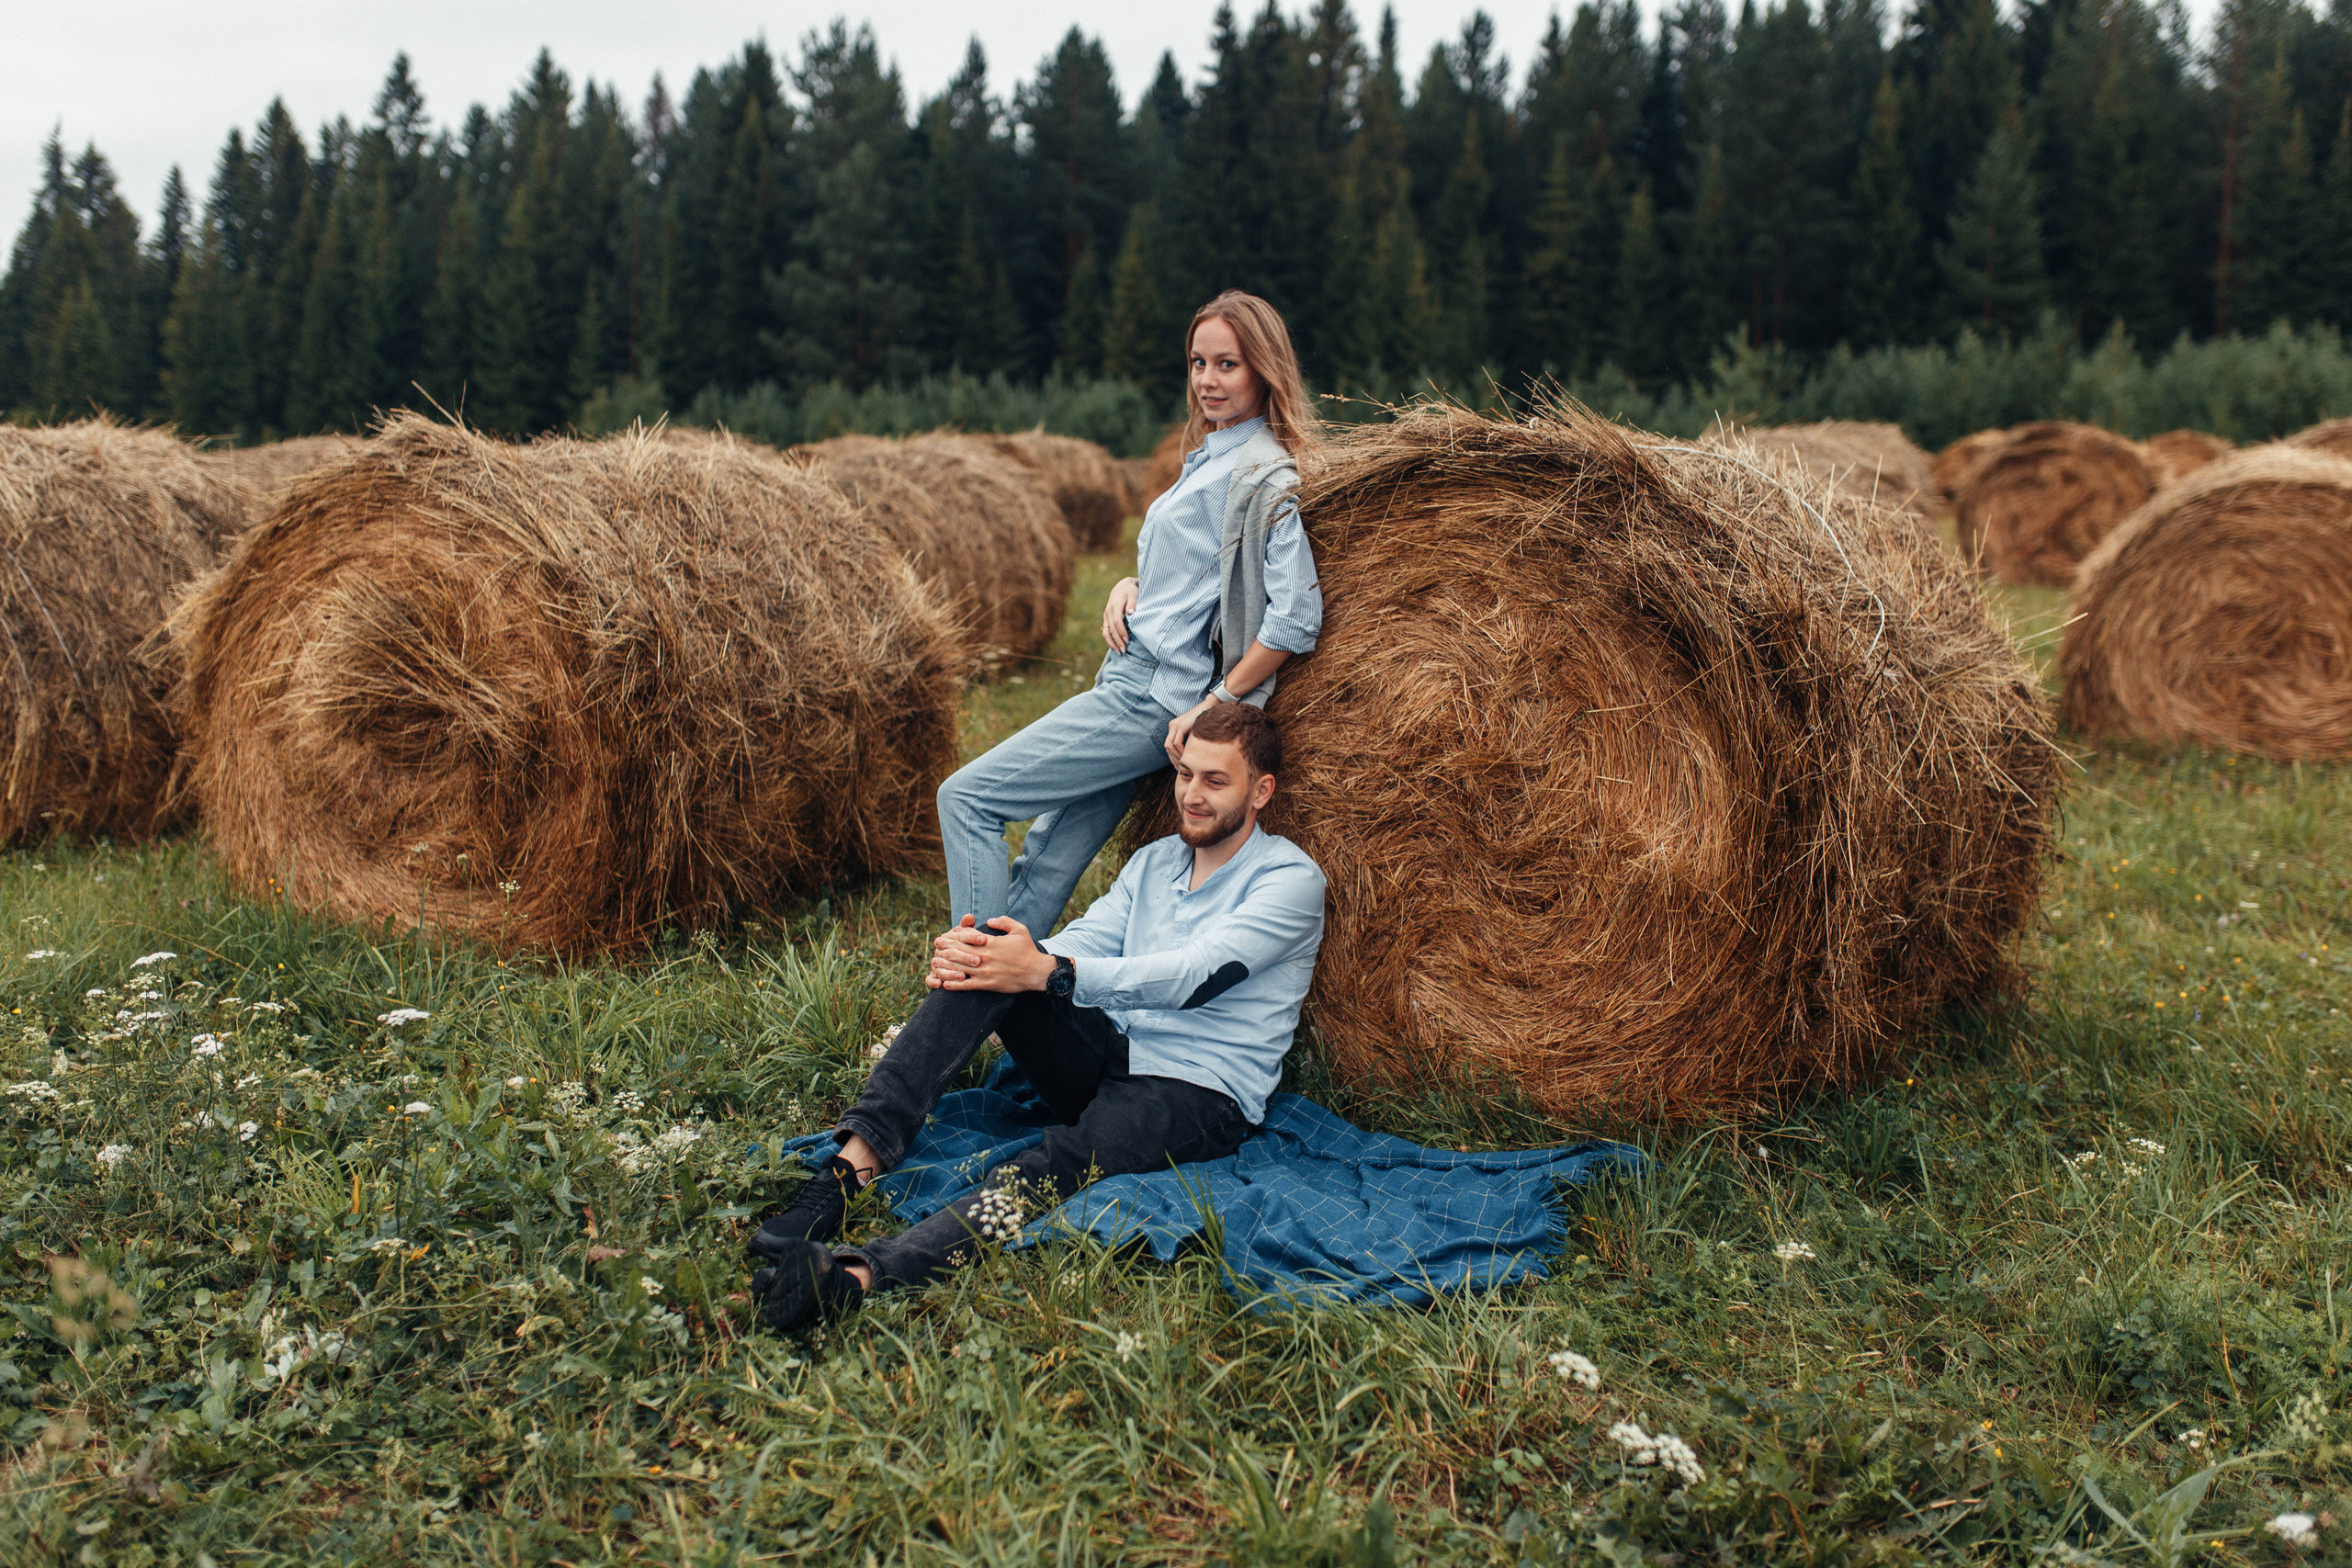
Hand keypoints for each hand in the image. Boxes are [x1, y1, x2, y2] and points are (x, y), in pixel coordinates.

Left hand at [927, 915, 1055, 992]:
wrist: (1036, 972)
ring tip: (934, 964)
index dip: (954, 934)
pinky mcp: (987, 984)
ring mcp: (984, 971)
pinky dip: (954, 985)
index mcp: (990, 942)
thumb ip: (1003, 921)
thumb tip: (989, 920)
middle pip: (958, 951)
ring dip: (944, 966)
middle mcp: (984, 956)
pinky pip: (966, 985)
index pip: (966, 936)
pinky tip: (945, 984)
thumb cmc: (1028, 950)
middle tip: (936, 945)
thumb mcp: (1019, 929)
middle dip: (944, 947)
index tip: (947, 934)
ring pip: (958, 968)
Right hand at [1101, 578, 1138, 651]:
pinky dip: (1109, 640)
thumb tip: (1130, 613)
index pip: (1117, 621)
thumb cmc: (1131, 590)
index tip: (1128, 641)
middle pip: (1111, 629)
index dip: (1122, 632)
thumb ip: (1133, 603)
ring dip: (1111, 643)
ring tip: (1119, 652)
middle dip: (1117, 641)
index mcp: (1115, 605)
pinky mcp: (1106, 618)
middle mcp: (1108, 611)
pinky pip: (1105, 631)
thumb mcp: (1134, 593)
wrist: (1123, 586)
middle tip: (1125, 650)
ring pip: (1106, 631)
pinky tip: (1115, 647)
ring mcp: (1106, 615)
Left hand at [1164, 696, 1215, 764]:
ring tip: (1185, 764)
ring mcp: (1175, 725)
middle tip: (1181, 769)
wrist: (1212, 707)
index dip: (1173, 758)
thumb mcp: (1195, 733)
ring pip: (1170, 746)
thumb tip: (1188, 757)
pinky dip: (1180, 751)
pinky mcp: (1181, 726)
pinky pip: (1176, 742)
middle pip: (1167, 747)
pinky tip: (1187, 756)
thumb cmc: (1206, 721)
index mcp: (1174, 727)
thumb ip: (1189, 741)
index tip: (1179, 767)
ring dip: (1176, 757)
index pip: (1169, 746)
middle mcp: (1172, 726)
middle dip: (1173, 759)